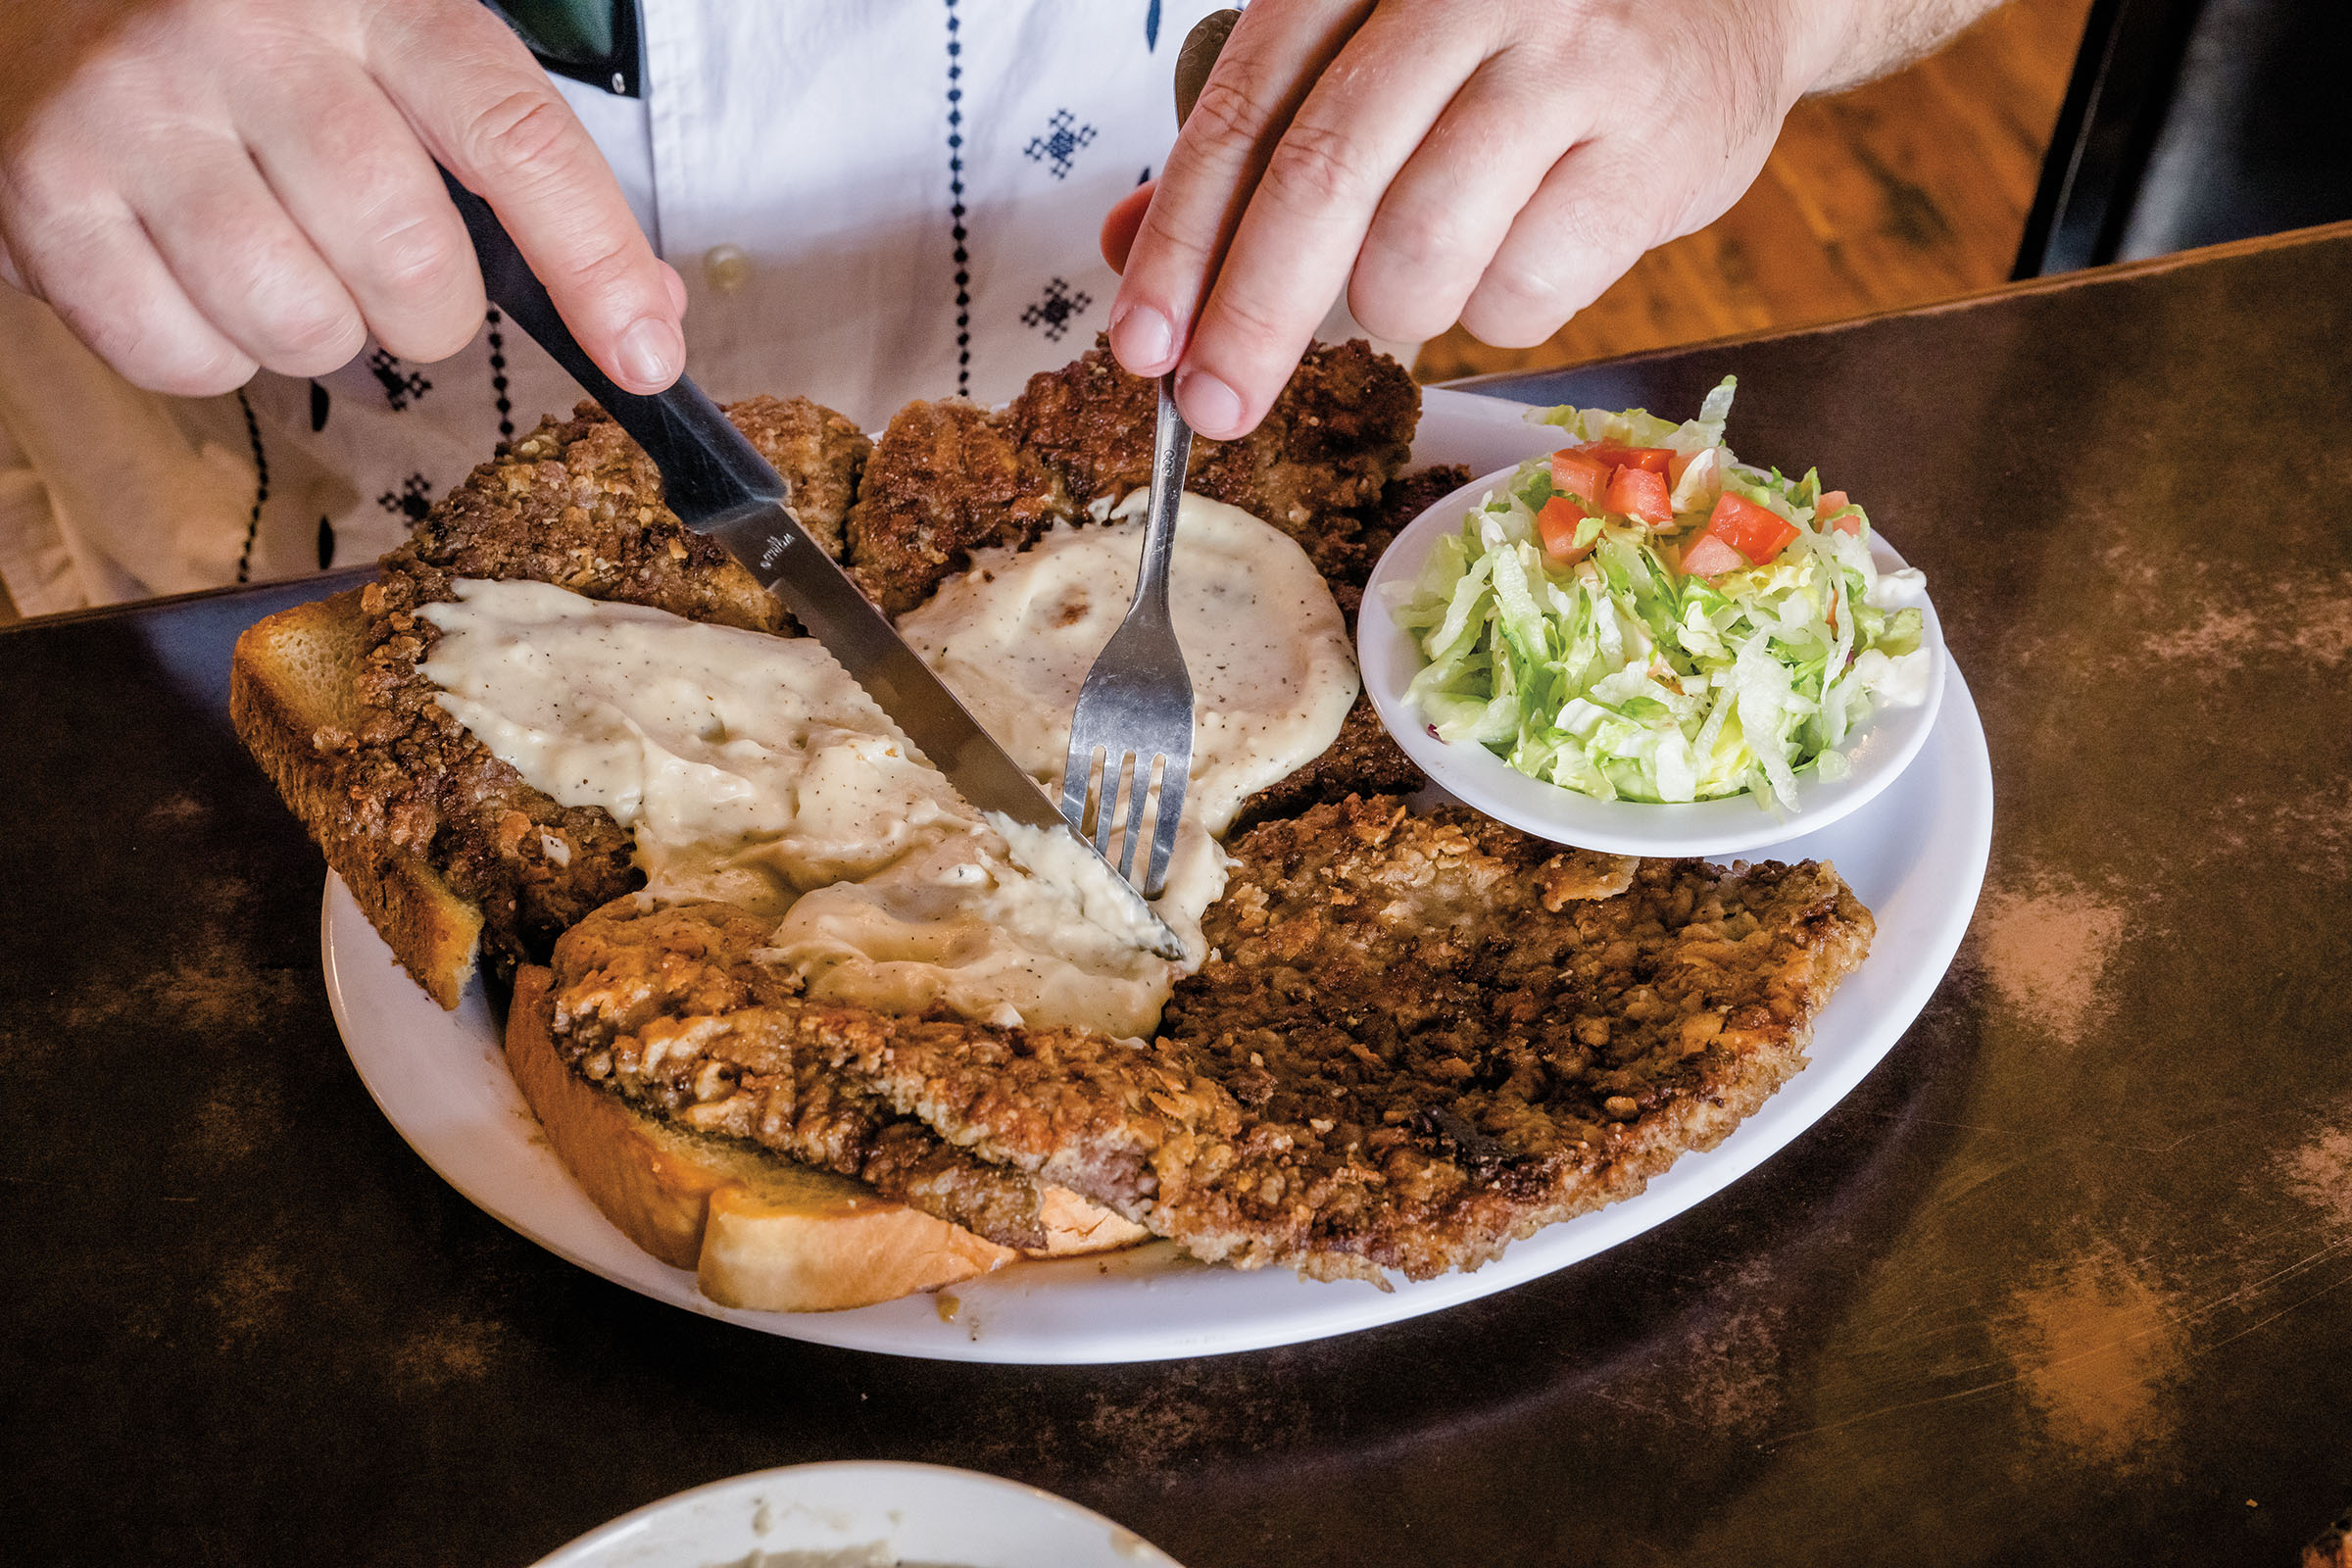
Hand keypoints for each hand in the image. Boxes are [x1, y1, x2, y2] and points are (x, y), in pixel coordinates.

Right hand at [0, 0, 684, 396]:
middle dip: (425, 314)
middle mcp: (249, 36)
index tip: (645, 354)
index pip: (516, 139)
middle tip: (382, 272)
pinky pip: (185, 358)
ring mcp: (138, 110)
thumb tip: (642, 312)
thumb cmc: (254, 45)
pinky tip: (189, 273)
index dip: (595, 262)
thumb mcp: (399, 59)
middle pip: (411, 264)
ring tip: (277, 259)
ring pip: (301, 327)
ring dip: (316, 335)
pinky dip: (208, 353)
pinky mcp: (48, 191)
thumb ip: (520, 173)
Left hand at [1103, 0, 1862, 438]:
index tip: (1141, 347)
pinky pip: (1522, 293)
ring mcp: (1567, 61)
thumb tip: (1125, 247)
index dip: (1181, 245)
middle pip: (1324, 181)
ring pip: (1421, 252)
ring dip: (1391, 311)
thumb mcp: (1374, 52)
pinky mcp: (1649, 149)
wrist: (1727, 2)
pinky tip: (1515, 255)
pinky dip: (1491, 314)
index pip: (1245, 114)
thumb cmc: (1520, 38)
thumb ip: (1257, 137)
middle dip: (1252, 320)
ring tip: (1413, 280)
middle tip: (1215, 407)